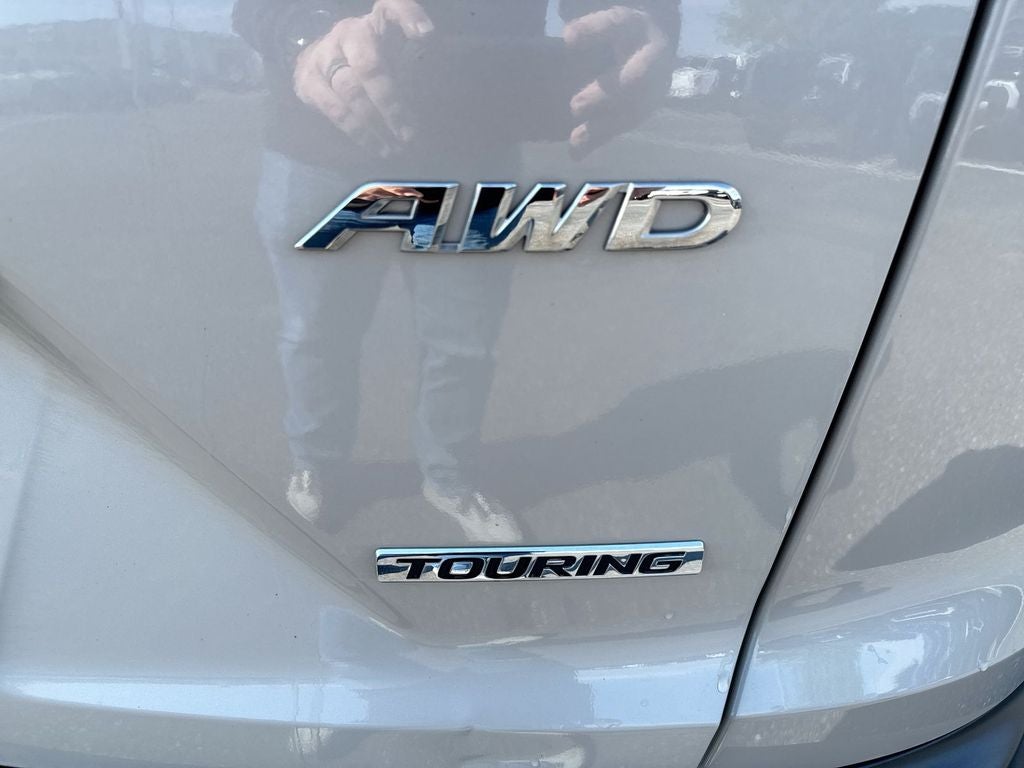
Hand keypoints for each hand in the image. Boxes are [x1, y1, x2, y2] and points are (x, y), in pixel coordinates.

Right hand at [293, 0, 432, 155]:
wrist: (322, 62)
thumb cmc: (372, 59)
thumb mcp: (396, 53)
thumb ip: (415, 64)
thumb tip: (433, 87)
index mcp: (375, 22)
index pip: (392, 7)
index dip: (408, 17)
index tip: (426, 35)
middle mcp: (348, 32)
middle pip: (369, 66)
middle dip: (391, 103)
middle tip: (409, 133)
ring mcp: (324, 55)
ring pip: (351, 92)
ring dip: (376, 125)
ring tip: (396, 147)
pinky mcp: (307, 81)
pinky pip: (334, 110)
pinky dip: (357, 132)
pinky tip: (375, 146)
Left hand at [565, 5, 670, 155]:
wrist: (653, 46)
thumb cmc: (619, 33)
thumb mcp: (606, 25)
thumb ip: (588, 30)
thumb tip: (566, 31)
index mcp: (637, 26)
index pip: (617, 25)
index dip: (594, 31)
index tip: (568, 39)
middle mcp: (651, 55)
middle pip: (635, 76)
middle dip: (606, 94)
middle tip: (575, 107)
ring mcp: (654, 84)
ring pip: (632, 109)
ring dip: (603, 127)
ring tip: (575, 142)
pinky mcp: (647, 107)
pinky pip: (624, 124)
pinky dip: (600, 139)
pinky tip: (577, 152)